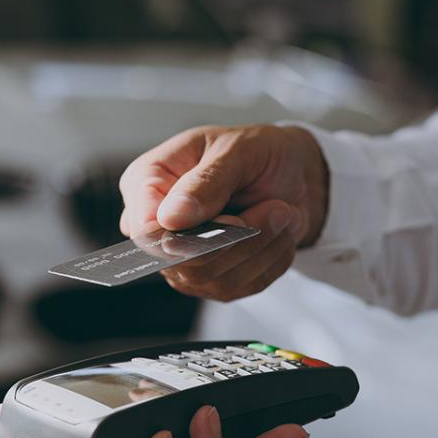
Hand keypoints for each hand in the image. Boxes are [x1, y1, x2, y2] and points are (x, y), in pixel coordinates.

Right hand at [119, 124, 328, 301]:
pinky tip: (278, 233)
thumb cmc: (257, 152)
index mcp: (146, 183)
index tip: (232, 221)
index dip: (185, 237)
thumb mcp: (237, 149)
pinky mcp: (211, 280)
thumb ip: (205, 181)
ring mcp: (182, 257)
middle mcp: (158, 225)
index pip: (144, 230)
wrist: (293, 173)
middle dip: (237, 241)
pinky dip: (271, 260)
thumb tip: (171, 217)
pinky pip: (241, 287)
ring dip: (261, 248)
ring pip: (214, 280)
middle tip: (274, 209)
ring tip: (281, 213)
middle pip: (181, 263)